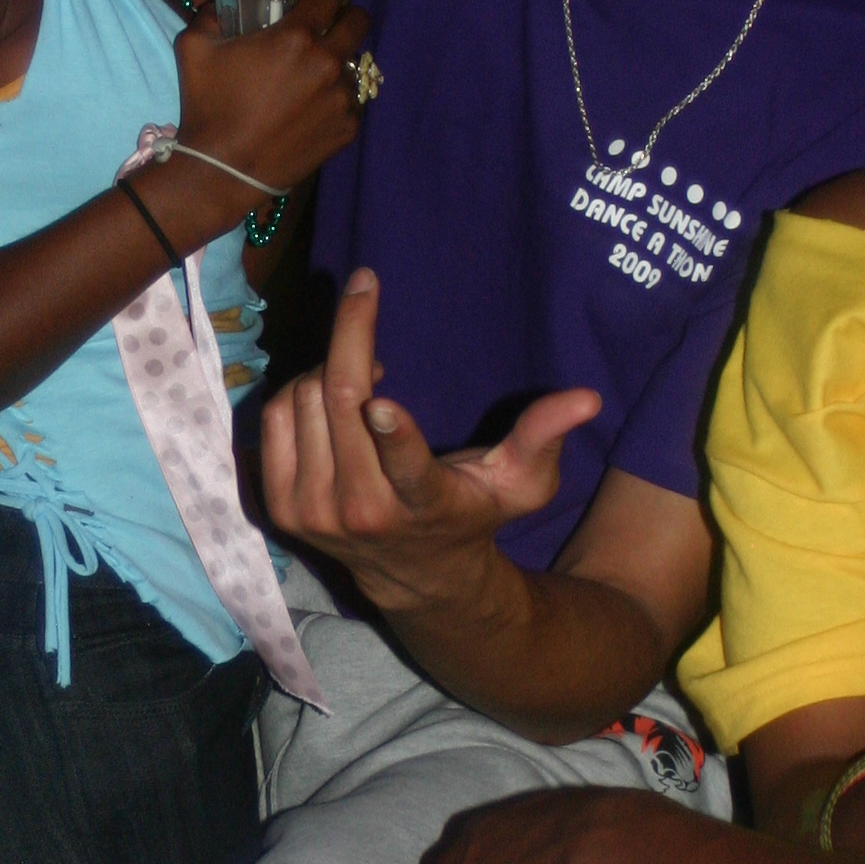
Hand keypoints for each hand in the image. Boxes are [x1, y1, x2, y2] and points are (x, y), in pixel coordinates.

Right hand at [149, 0, 370, 244]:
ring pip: (355, 63)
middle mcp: (327, 62)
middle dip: (342, 19)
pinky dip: (337, 98)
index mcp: (296, 35)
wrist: (222, 171)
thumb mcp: (193, 46)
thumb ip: (214, 11)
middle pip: (359, 21)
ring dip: (338, 62)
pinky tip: (313, 108)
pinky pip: (352, 100)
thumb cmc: (208, 107)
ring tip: (313, 76)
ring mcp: (342, 97)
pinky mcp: (348, 128)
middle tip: (323, 30)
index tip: (309, 0)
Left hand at [261, 270, 599, 615]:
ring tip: (366, 374)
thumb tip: (587, 398)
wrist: (414, 574)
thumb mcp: (522, 483)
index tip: (383, 397)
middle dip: (351, 332)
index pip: (403, 470)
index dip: (391, 433)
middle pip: (340, 404)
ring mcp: (314, 511)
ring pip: (306, 400)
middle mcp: (360, 512)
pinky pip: (277, 417)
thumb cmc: (474, 512)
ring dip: (331, 367)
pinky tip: (334, 398)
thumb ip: (545, 437)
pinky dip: (302, 390)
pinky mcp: (281, 504)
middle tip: (366, 288)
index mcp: (422, 505)